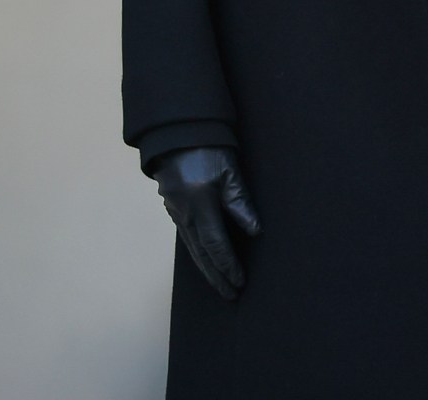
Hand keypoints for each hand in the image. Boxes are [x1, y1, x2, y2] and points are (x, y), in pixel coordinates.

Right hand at [152, 146, 262, 298]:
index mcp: (200, 206)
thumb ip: (240, 203)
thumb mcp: (230, 172)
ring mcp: (176, 211)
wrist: (178, 133)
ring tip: (219, 286)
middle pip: (202, 254)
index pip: (216, 245)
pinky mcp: (173, 207)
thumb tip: (254, 232)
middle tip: (230, 295)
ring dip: (206, 269)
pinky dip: (197, 254)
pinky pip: (187, 237)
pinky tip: (205, 261)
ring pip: (192, 249)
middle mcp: (184, 214)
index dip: (229, 266)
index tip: (240, 281)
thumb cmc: (208, 148)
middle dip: (217, 277)